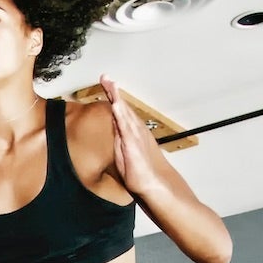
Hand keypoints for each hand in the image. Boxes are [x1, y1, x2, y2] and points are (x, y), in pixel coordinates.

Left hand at [102, 75, 162, 196]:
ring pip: (124, 113)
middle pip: (122, 107)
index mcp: (132, 133)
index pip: (121, 112)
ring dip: (116, 97)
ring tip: (109, 83)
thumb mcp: (126, 157)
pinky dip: (121, 114)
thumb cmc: (143, 174)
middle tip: (105, 76)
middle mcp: (135, 131)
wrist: (156, 186)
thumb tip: (116, 134)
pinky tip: (116, 104)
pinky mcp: (133, 145)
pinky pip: (125, 127)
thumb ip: (121, 144)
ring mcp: (135, 136)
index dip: (114, 98)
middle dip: (113, 91)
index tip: (107, 84)